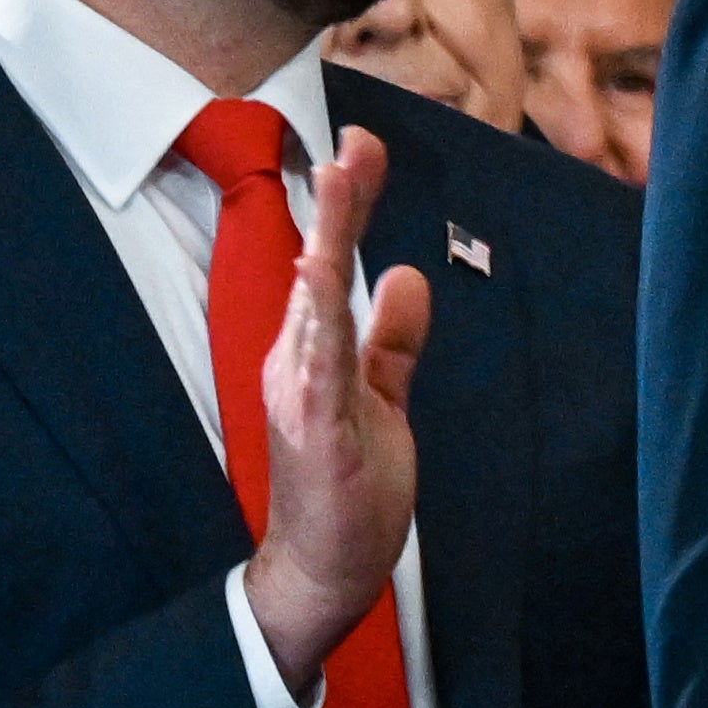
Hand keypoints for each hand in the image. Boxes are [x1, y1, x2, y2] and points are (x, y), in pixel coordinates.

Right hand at [245, 125, 432, 695]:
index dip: (344, 207)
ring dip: (327, 243)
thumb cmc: (348, 483)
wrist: (324, 565)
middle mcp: (297, 361)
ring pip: (315, 305)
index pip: (328, 264)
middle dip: (337, 206)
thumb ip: (394, 341)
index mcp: (312, 350)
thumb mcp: (381, 397)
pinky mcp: (318, 431)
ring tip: (337, 185)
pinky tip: (326, 286)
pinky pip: (321, 370)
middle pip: (317, 269)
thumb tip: (410, 276)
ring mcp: (302, 394)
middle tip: (354, 142)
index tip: (360, 148)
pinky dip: (325, 325)